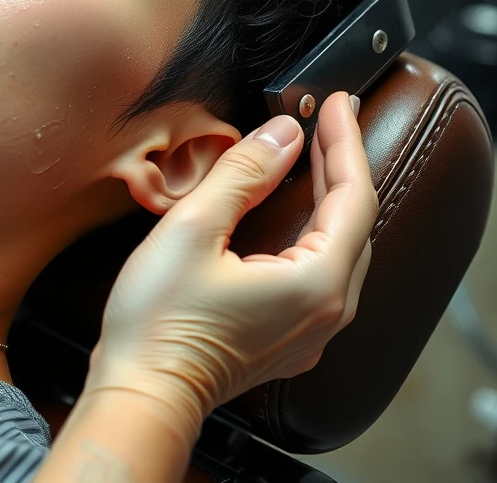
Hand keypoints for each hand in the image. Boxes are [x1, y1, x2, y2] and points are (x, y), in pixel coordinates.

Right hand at [88, 93, 376, 423]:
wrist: (142, 393)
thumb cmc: (158, 321)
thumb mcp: (194, 227)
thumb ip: (243, 174)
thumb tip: (282, 133)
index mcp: (315, 282)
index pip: (353, 197)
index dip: (345, 142)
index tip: (338, 103)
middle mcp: (326, 311)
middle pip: (355, 222)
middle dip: (342, 164)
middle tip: (328, 119)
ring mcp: (311, 330)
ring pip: (340, 247)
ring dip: (331, 196)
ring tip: (315, 154)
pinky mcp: (289, 338)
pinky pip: (322, 271)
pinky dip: (315, 229)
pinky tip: (296, 212)